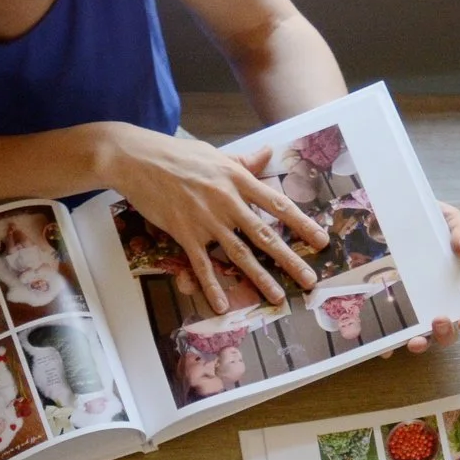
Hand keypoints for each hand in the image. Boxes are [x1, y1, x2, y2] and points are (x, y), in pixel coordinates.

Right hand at [94, 127, 325, 314]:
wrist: (138, 158)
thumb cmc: (177, 154)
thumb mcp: (216, 154)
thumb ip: (244, 161)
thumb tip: (268, 154)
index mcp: (238, 179)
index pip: (277, 204)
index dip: (302, 224)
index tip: (321, 240)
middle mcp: (227, 200)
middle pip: (264, 234)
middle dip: (289, 259)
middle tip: (309, 279)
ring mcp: (206, 219)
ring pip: (238, 253)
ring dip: (259, 278)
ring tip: (277, 297)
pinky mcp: (184, 232)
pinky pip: (201, 264)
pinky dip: (212, 286)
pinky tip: (222, 305)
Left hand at [391, 201, 459, 354]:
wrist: (396, 217)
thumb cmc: (430, 222)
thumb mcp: (450, 220)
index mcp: (453, 289)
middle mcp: (433, 305)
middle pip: (445, 334)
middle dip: (445, 334)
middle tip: (439, 320)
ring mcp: (409, 310)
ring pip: (418, 338)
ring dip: (419, 344)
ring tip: (414, 340)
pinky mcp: (386, 310)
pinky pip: (387, 333)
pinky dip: (387, 343)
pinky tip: (383, 344)